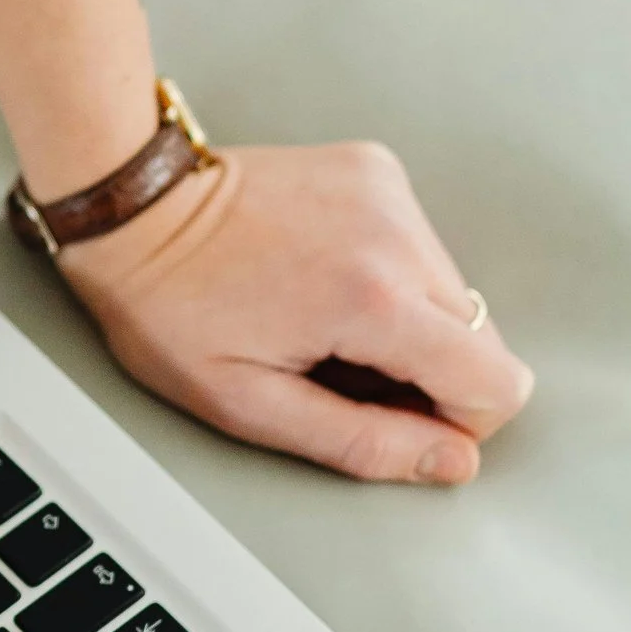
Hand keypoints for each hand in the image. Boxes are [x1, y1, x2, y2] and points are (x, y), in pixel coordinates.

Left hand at [53, 140, 533, 482]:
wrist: (134, 211)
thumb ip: (363, 442)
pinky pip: (419, 245)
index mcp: (374, 300)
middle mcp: (396, 234)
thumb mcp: (251, 405)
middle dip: (427, 372)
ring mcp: (390, 192)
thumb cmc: (169, 309)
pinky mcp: (377, 169)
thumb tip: (449, 462)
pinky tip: (322, 275)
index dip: (455, 421)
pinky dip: (388, 273)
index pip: (496, 383)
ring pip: (453, 293)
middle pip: (481, 338)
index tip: (391, 414)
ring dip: (407, 321)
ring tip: (321, 317)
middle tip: (339, 367)